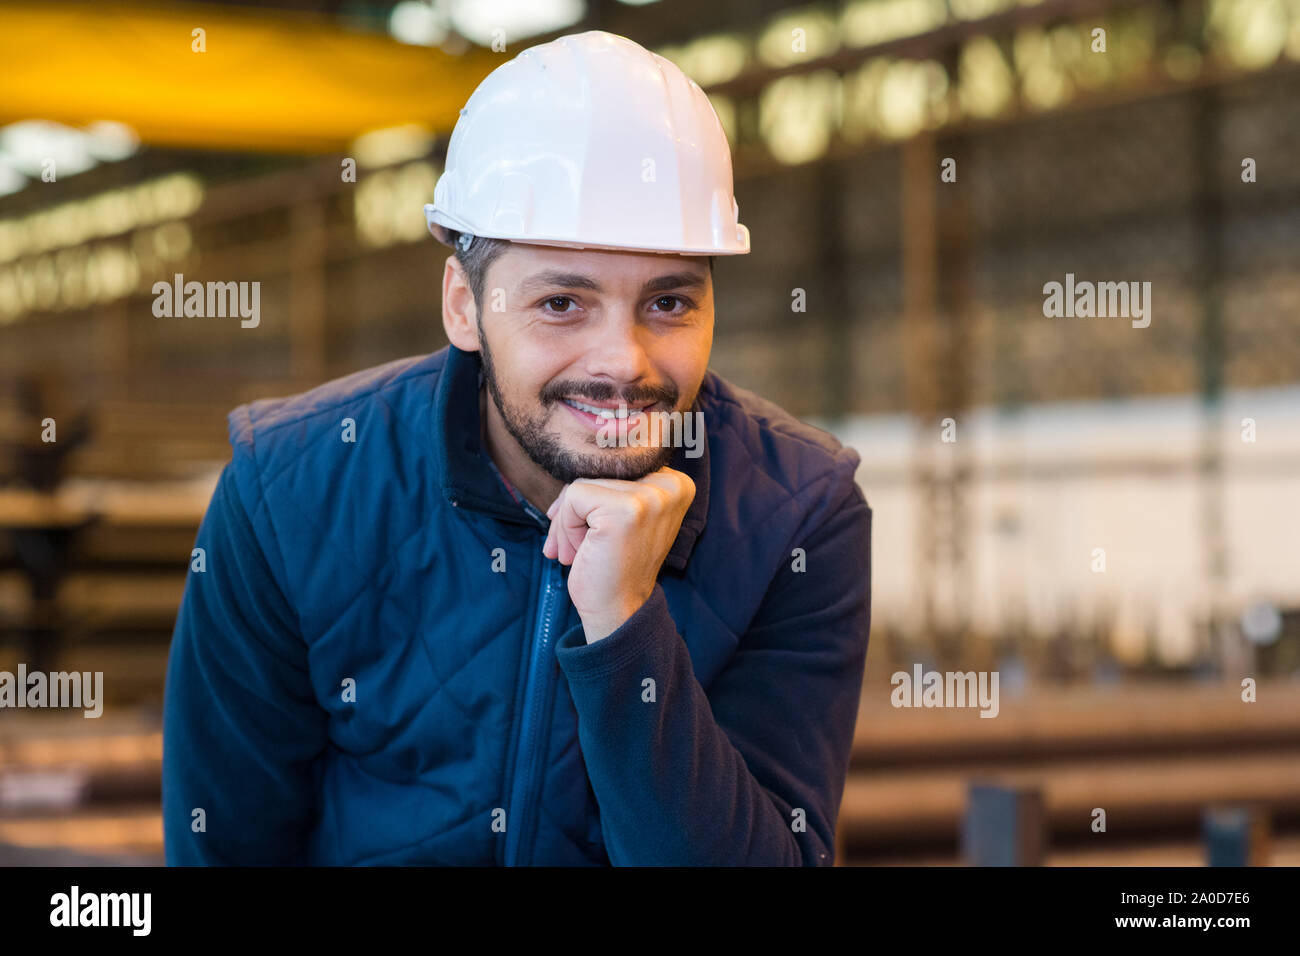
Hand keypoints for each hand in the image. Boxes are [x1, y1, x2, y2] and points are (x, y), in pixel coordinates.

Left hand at [542, 466, 694, 642]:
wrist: (617, 611)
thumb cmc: (613, 564)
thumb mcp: (623, 514)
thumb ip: (611, 484)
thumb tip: (572, 456)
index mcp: (676, 483)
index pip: (615, 465)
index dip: (592, 496)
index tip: (589, 528)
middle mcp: (671, 486)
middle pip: (598, 472)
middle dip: (574, 511)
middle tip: (576, 547)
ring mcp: (651, 497)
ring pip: (581, 485)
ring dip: (568, 522)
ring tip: (579, 552)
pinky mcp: (626, 509)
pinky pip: (574, 497)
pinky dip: (566, 527)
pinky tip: (579, 553)